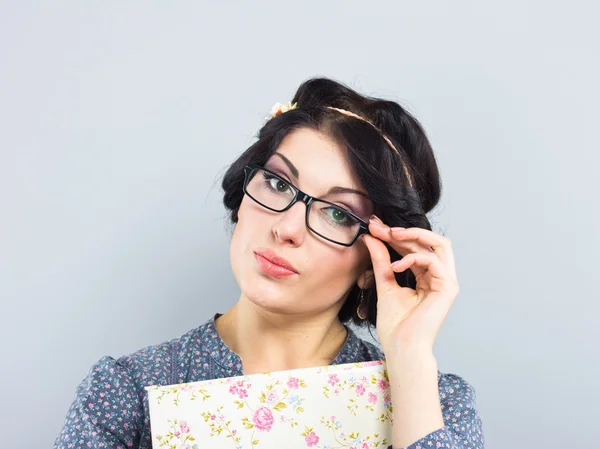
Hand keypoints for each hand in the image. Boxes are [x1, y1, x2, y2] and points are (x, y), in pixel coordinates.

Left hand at [361, 215, 458, 354]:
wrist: (401, 347)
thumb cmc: (395, 324)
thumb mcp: (385, 283)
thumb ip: (381, 260)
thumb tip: (371, 237)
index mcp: (427, 276)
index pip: (416, 247)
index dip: (396, 235)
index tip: (374, 227)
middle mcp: (440, 277)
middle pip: (430, 241)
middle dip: (403, 231)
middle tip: (380, 227)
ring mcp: (447, 282)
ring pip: (440, 244)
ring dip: (414, 236)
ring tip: (391, 236)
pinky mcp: (448, 288)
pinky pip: (434, 261)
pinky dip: (414, 258)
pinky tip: (396, 266)